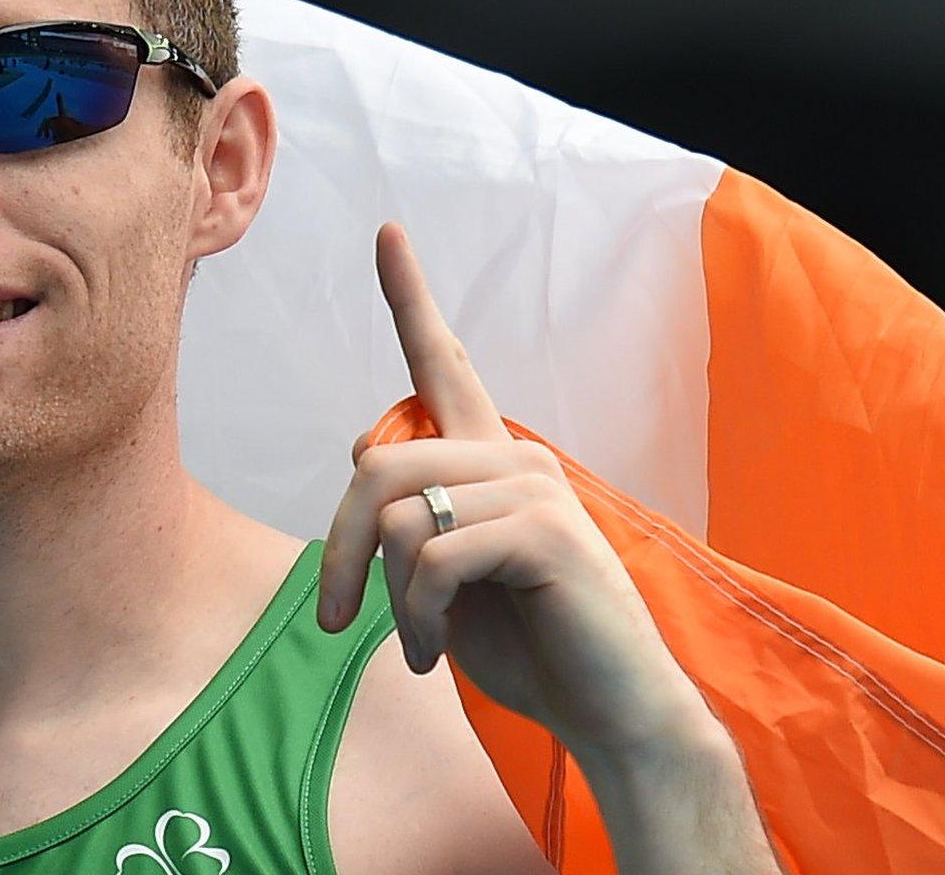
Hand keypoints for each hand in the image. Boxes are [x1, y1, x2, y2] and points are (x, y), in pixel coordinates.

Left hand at [318, 224, 710, 759]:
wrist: (608, 711)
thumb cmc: (526, 645)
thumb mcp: (446, 575)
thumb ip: (412, 514)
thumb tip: (363, 449)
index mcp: (490, 461)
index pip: (444, 363)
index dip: (410, 297)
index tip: (387, 232)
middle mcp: (514, 459)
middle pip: (375, 468)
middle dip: (337, 553)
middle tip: (336, 620)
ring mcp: (533, 489)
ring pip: (398, 519)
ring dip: (388, 599)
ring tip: (416, 643)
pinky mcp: (544, 531)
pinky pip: (431, 558)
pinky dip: (416, 617)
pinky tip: (434, 652)